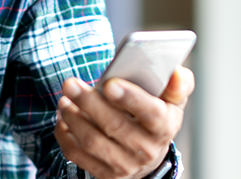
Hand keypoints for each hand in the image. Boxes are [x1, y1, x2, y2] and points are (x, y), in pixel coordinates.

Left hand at [54, 67, 194, 178]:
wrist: (148, 156)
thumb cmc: (156, 118)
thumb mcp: (173, 102)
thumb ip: (177, 85)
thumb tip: (177, 73)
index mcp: (164, 127)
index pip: (151, 113)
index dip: (131, 98)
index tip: (110, 83)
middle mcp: (146, 150)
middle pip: (114, 125)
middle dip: (89, 103)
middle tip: (71, 84)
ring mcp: (124, 165)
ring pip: (93, 141)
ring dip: (74, 118)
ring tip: (64, 98)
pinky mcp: (104, 174)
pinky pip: (78, 155)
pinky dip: (65, 135)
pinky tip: (63, 116)